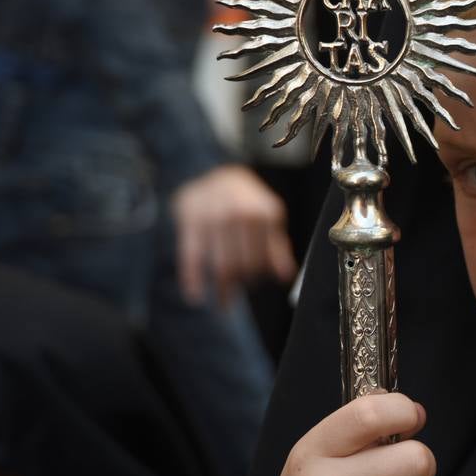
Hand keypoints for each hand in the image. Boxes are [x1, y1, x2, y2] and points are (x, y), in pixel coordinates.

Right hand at [171, 164, 297, 306]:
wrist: (208, 171)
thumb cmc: (243, 200)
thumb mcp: (267, 215)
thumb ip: (276, 245)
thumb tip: (286, 276)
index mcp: (264, 213)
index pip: (264, 258)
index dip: (260, 276)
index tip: (254, 284)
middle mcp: (239, 215)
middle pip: (242, 264)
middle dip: (240, 286)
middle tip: (233, 299)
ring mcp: (213, 218)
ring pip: (219, 265)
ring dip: (221, 290)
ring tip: (223, 305)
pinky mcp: (189, 221)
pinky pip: (191, 256)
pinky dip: (192, 279)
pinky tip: (195, 296)